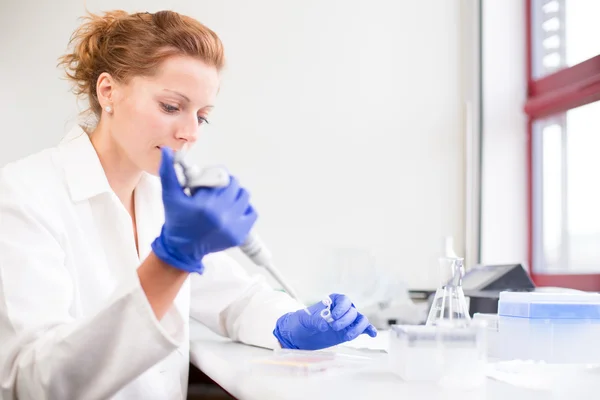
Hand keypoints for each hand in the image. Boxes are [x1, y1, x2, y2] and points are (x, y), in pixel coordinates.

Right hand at [151, 147, 256, 272]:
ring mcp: (232, 227)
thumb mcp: (170, 196)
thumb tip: (168, 152)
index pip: (223, 178)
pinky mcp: (239, 235)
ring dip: (236, 195)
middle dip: (226, 185)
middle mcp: (221, 216)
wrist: (182, 248)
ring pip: (245, 197)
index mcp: (205, 205)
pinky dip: (245, 210)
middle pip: (235, 186)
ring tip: (225, 200)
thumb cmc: (176, 220)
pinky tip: (233, 210)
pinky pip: (252, 214)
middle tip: (216, 190)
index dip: (217, 176)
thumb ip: (169, 173)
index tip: (211, 181)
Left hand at [273, 293, 376, 349]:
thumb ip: (314, 321)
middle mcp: (342, 310)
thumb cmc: (301, 322)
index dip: (342, 308)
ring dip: (357, 328)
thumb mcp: (305, 320)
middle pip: (352, 312)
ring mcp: (347, 321)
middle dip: (345, 320)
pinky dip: (368, 330)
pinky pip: (363, 329)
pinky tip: (371, 334)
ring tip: (347, 336)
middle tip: (334, 327)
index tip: (334, 316)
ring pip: (360, 320)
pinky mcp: (349, 332)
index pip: (344, 300)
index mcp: (332, 301)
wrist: (299, 335)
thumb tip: (324, 324)